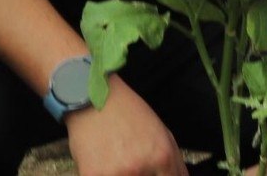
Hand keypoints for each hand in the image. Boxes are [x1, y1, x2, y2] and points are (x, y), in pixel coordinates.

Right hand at [65, 77, 186, 175]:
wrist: (92, 98)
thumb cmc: (127, 112)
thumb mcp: (161, 132)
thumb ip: (175, 163)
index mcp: (161, 156)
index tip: (155, 173)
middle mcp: (140, 167)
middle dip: (142, 175)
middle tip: (132, 162)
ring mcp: (116, 174)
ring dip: (123, 174)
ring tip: (118, 161)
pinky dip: (104, 174)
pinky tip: (103, 164)